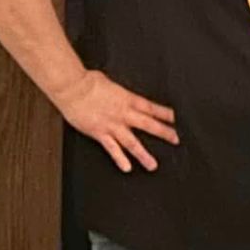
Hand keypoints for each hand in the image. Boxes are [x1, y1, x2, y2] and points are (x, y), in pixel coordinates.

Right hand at [52, 69, 176, 172]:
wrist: (72, 88)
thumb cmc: (88, 81)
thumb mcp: (111, 82)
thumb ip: (119, 93)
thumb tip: (121, 94)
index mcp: (128, 99)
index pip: (152, 108)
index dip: (166, 114)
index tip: (177, 119)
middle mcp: (123, 114)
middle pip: (149, 125)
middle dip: (164, 133)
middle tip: (176, 140)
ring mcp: (112, 125)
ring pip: (132, 142)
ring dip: (143, 154)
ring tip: (153, 165)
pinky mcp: (99, 133)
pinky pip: (112, 148)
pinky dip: (120, 159)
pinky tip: (127, 168)